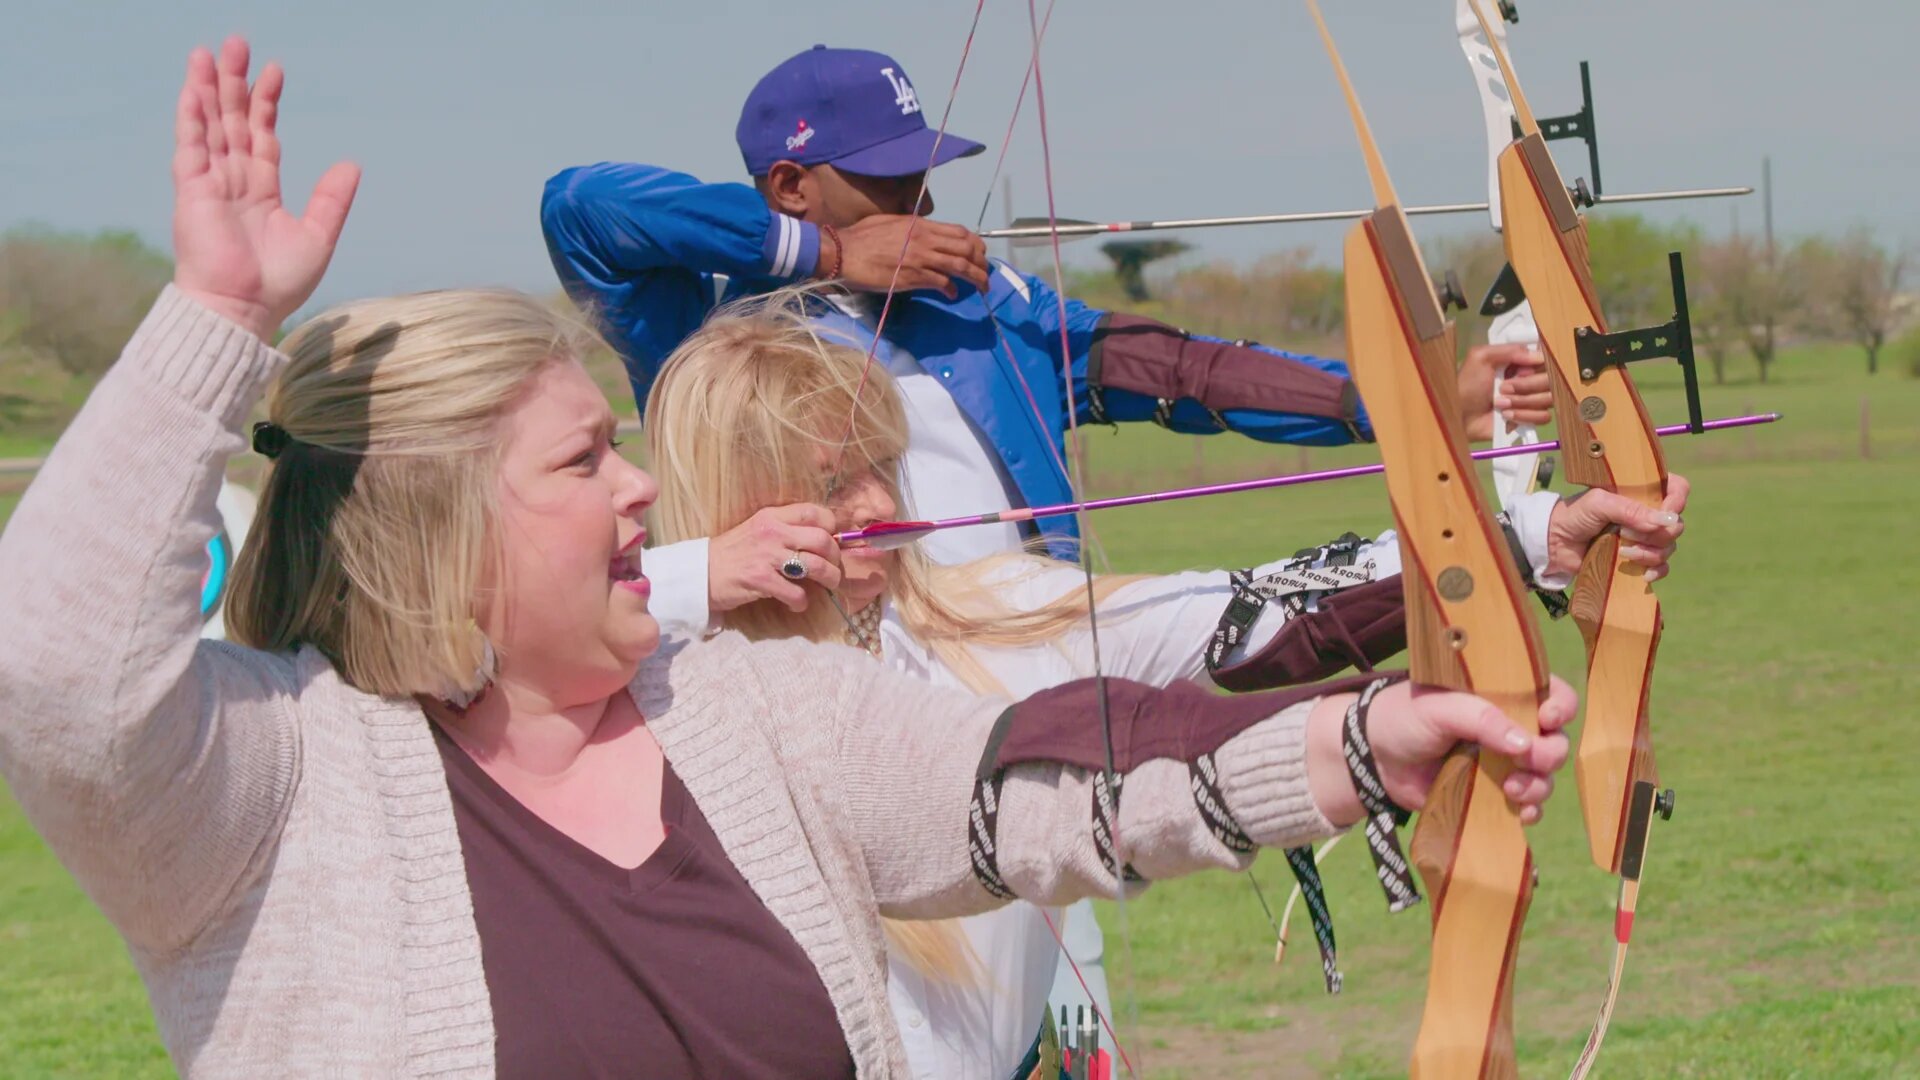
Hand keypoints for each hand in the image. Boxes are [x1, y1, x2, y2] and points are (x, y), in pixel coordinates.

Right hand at [172, 37, 359, 339]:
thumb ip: (332, 200)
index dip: (265, 103)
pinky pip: (190, 146)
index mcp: (261, 190)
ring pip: (209, 125)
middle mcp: (233, 181)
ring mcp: (210, 184)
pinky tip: (193, 89)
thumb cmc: (278, 284)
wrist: (244, 309)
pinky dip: (191, 116)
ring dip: (207, 89)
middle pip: (232, 121)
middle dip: (234, 83)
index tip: (274, 71)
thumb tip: (351, 164)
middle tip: (238, 43)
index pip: (261, 135)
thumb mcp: (317, 236)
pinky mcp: (192, 191)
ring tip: (210, 52)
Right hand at [708, 504, 843, 613]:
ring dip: (829, 580)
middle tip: (832, 568)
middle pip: (822, 540)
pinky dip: (802, 602)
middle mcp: (772, 532)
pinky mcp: (760, 580)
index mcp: (772, 516)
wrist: (700, 573)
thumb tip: (822, 540)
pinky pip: (796, 593)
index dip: (831, 526)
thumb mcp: (757, 530)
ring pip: (816, 566)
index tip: (831, 540)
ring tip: (827, 586)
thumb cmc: (733, 553)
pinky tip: (796, 603)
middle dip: (835, 557)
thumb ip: (785, 530)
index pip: (814, 512)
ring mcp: (766, 556)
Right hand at [826, 215, 989, 298]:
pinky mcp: (913, 277)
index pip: (959, 232)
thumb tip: (922, 234)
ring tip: (983, 288)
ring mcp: (921, 258)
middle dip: (982, 262)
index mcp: (921, 225)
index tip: (980, 254)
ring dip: (976, 278)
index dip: (975, 244)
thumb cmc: (862, 237)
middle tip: (986, 274)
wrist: (843, 252)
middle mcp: (926, 239)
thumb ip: (911, 228)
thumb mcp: (891, 223)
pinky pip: (942, 283)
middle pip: (967, 249)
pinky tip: (953, 295)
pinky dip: (952, 290)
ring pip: (961, 266)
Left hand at [1309, 677, 1576, 827]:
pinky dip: (1530, 810)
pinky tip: (1520, 813)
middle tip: (1525, 761)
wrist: (1373, 758)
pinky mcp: (1492, 794)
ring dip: (1539, 785)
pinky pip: (1526, 805)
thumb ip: (1480, 718)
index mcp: (1501, 696)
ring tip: (1513, 789)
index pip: (1550, 694)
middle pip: (1555, 740)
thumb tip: (1526, 743)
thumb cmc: (1403, 718)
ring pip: (1544, 776)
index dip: (1560, 706)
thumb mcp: (1438, 708)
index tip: (1548, 717)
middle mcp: (1510, 728)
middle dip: (1549, 754)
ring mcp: (1503, 763)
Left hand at [1457, 343, 1552, 440]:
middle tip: (1502, 388)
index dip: (1537, 366)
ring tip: (1499, 404)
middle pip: (1550, 380)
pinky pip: (1543, 417)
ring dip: (1522, 401)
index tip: (1520, 370)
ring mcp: (1531, 400)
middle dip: (1526, 385)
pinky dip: (1524, 415)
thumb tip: (1538, 355)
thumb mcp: (1481, 358)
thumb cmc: (1466, 385)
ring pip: (1548, 398)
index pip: (1545, 360)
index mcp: (1519, 363)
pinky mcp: (1529, 419)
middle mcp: (1529, 380)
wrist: (1458, 416)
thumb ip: (1509, 350)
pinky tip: (1506, 416)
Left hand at [1545, 473, 1689, 581]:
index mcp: (1641, 494)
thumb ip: (1630, 510)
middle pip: (1675, 524)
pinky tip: (1642, 574)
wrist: (1555, 543)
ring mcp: (1644, 538)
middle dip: (1657, 534)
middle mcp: (1648, 515)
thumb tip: (1665, 521)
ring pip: (1669, 547)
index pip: (1677, 489)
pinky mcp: (1638, 560)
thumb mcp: (1599, 504)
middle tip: (1627, 534)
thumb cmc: (1575, 516)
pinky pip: (1662, 567)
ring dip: (1650, 553)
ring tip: (1623, 551)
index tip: (1665, 511)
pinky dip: (1656, 571)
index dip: (1677, 500)